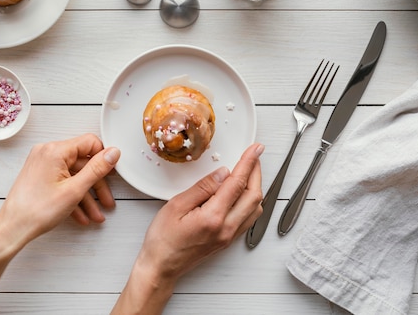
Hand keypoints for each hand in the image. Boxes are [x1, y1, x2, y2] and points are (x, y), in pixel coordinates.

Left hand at [0, 134, 120, 249]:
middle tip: (106, 200)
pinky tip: (82, 214)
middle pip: (83, 162)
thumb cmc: (36, 211)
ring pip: (74, 176)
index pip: (89, 143)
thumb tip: (112, 153)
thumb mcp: (75, 190)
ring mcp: (42, 165)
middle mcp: (47, 153)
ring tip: (96, 214)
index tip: (111, 174)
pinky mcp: (40, 176)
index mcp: (55, 151)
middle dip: (97, 185)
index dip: (103, 159)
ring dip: (87, 196)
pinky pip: (63, 182)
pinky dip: (73, 196)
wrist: (12, 229)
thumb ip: (97, 169)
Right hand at [111, 143, 263, 314]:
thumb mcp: (176, 205)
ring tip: (248, 171)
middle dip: (256, 172)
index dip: (248, 163)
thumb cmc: (163, 240)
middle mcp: (227, 228)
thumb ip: (202, 188)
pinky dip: (250, 201)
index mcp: (214, 217)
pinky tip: (241, 192)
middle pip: (253, 196)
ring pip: (255, 208)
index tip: (255, 149)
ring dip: (255, 187)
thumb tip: (223, 173)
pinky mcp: (227, 240)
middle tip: (254, 156)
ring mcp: (229, 236)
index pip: (237, 184)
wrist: (161, 267)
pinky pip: (248, 218)